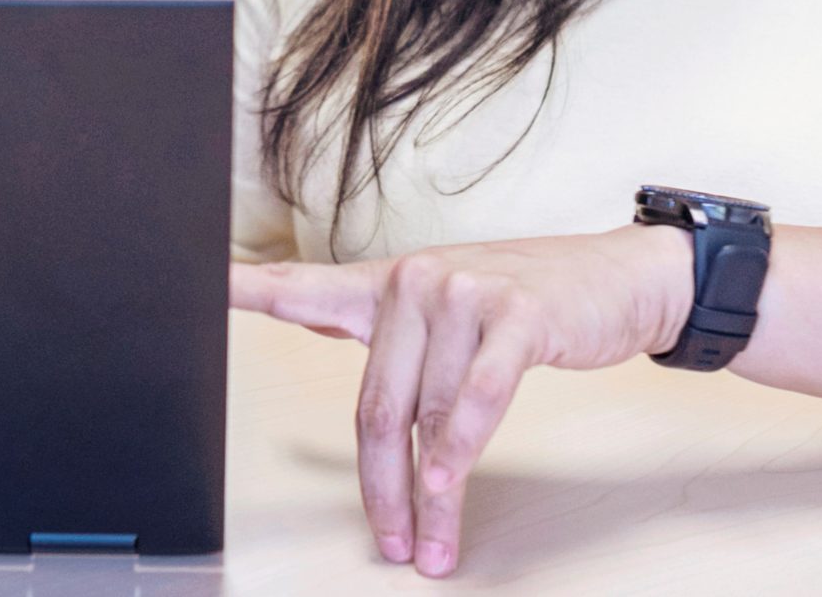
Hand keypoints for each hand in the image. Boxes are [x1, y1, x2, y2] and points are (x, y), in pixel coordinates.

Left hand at [229, 226, 690, 577]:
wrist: (619, 277)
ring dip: (431, 495)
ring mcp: (463, 294)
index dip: (247, 288)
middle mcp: (413, 283)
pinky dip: (458, 459)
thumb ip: (394, 343)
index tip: (202, 285)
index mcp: (385, 284)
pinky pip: (475, 404)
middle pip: (375, 405)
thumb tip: (355, 386)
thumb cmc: (527, 302)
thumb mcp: (448, 309)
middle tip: (387, 541)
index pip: (301, 286)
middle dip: (379, 486)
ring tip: (433, 544)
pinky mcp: (515, 315)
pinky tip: (448, 494)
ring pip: (427, 418)